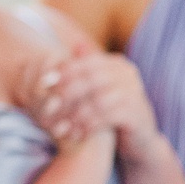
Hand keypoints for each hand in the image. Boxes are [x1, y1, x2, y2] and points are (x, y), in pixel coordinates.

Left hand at [36, 51, 162, 157]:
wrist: (140, 140)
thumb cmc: (115, 112)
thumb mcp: (101, 89)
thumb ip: (89, 69)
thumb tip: (74, 43)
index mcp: (118, 65)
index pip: (86, 63)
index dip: (64, 71)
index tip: (43, 83)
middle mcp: (128, 75)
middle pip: (90, 80)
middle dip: (66, 93)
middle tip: (47, 108)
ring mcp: (135, 94)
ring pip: (97, 100)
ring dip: (75, 115)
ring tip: (59, 127)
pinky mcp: (136, 114)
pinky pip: (107, 118)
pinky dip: (89, 126)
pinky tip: (76, 134)